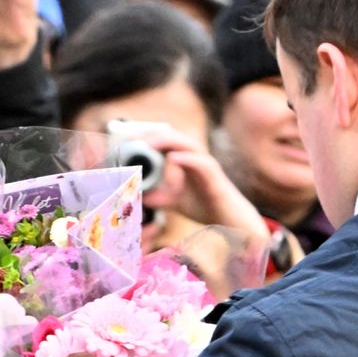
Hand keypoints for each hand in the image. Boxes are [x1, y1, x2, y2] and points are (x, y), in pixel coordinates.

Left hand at [142, 130, 269, 244]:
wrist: (230, 221)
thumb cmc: (206, 205)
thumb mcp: (176, 201)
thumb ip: (160, 197)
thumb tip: (140, 197)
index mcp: (187, 161)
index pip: (167, 142)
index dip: (149, 138)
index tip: (127, 141)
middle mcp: (197, 158)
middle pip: (176, 138)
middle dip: (155, 135)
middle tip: (133, 140)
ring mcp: (207, 165)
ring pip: (189, 144)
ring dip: (169, 141)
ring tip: (150, 143)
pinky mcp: (216, 177)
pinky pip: (202, 163)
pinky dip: (187, 158)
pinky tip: (172, 158)